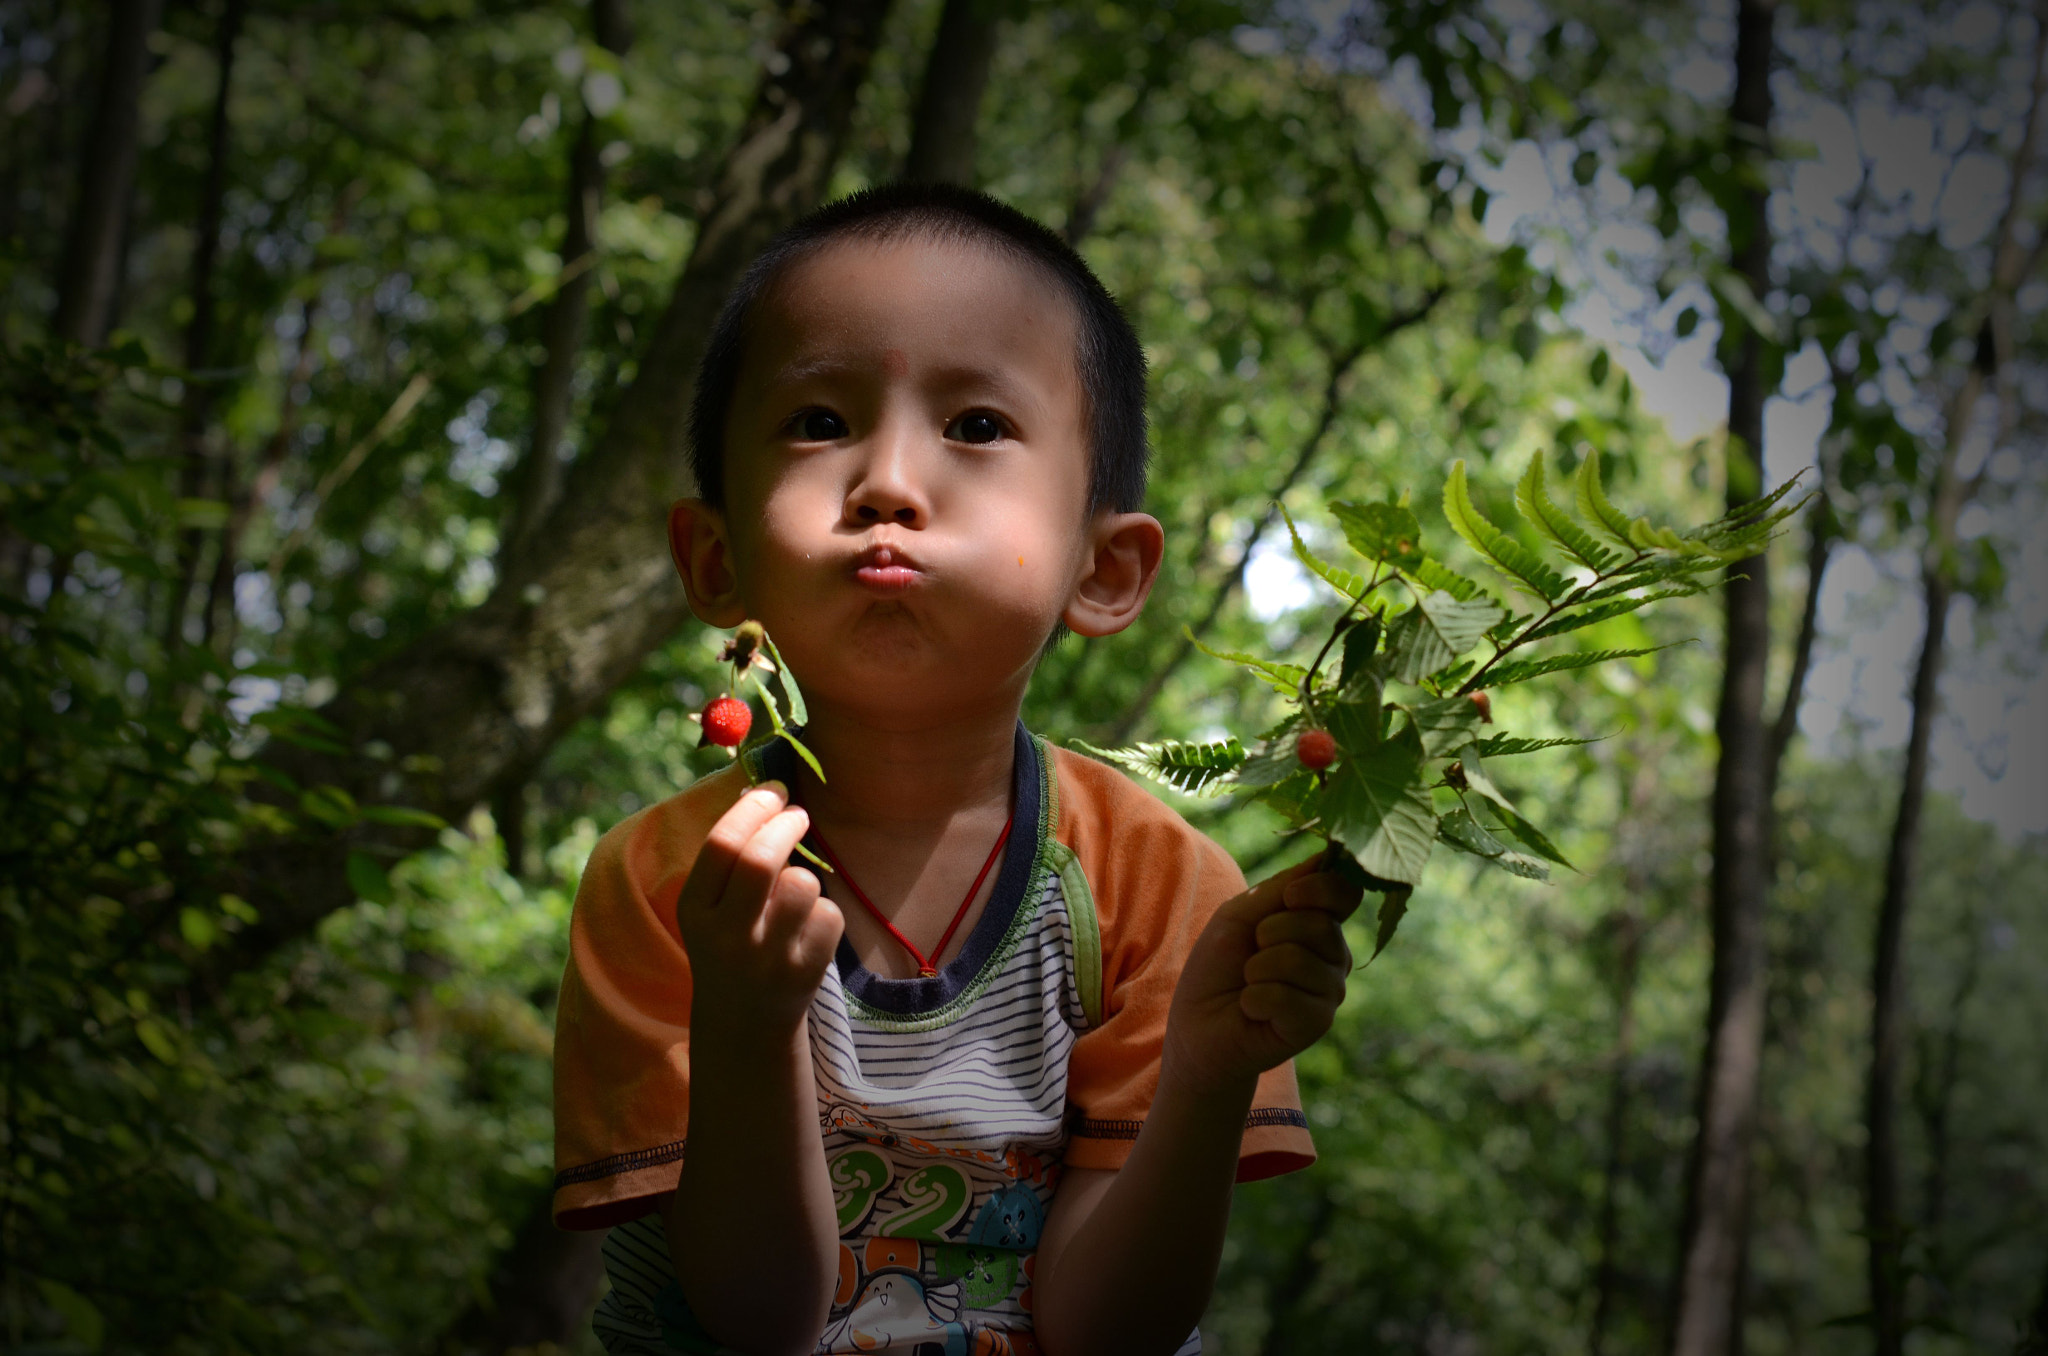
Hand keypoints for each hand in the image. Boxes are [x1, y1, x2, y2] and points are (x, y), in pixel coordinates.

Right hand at [678, 780, 843, 1035]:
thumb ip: (731, 857)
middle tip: (797, 815)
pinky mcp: (804, 973)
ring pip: (803, 884)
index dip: (754, 808)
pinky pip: (829, 914)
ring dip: (805, 877)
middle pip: (761, 860)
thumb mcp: (712, 906)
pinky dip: (823, 914)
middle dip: (786, 825)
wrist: (743, 1021)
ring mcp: (767, 958)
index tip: (773, 790)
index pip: (723, 844)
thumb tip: (764, 790)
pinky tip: (806, 932)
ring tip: (794, 894)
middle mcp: (726, 936)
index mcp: (695, 910)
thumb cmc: (731, 942)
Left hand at [1162, 851, 1363, 1094]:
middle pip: (1322, 924)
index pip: (1346, 892)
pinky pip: (1288, 998)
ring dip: (1258, 968)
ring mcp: (1329, 991)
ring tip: (1249, 982)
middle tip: (1252, 951)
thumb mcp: (1240, 915)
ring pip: (1301, 960)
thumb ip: (1281, 888)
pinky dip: (1256, 999)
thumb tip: (1329, 855)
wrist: (1198, 1025)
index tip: (1289, 896)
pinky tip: (1251, 1008)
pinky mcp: (1317, 1023)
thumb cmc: (1218, 967)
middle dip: (1271, 931)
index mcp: (1318, 923)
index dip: (1322, 888)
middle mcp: (1333, 956)